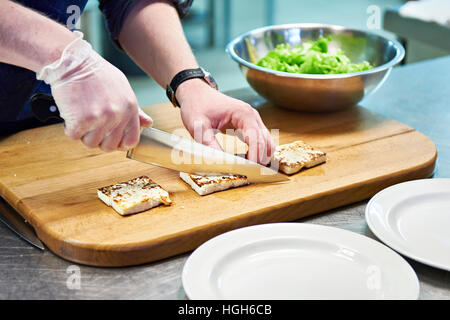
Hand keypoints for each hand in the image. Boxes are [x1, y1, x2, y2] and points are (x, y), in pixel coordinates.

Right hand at [37, 32, 151, 151]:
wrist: (73, 61)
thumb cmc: (97, 74)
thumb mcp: (123, 88)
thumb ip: (135, 110)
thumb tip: (148, 123)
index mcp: (130, 108)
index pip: (131, 140)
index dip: (120, 143)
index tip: (111, 138)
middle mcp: (118, 115)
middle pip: (110, 146)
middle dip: (99, 139)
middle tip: (91, 125)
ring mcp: (100, 119)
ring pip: (91, 143)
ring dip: (83, 133)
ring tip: (81, 115)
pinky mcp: (81, 120)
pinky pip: (74, 136)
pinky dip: (70, 127)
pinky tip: (71, 112)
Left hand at [176, 79, 274, 164]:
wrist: (196, 93)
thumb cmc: (197, 106)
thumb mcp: (198, 126)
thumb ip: (209, 144)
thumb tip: (220, 162)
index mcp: (242, 113)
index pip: (256, 138)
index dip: (255, 156)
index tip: (249, 169)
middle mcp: (252, 116)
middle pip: (266, 141)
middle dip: (260, 158)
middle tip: (248, 173)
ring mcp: (253, 120)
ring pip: (267, 142)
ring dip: (261, 155)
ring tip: (246, 166)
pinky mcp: (250, 124)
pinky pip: (260, 140)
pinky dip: (257, 151)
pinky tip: (244, 159)